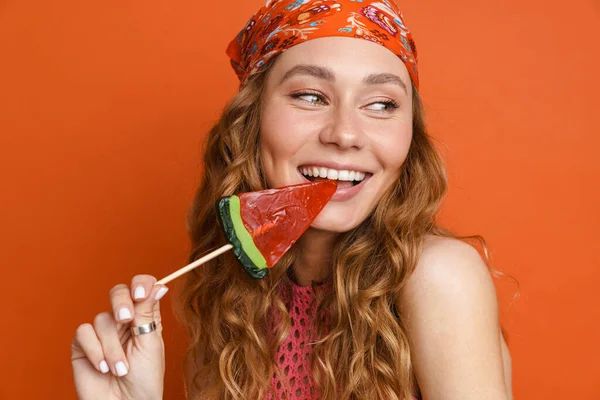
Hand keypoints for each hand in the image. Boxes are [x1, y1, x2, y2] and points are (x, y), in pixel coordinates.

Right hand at [71, 275, 167, 399]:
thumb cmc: (144, 380)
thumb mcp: (150, 344)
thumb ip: (148, 314)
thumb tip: (158, 286)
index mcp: (145, 317)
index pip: (142, 287)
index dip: (141, 284)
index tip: (141, 294)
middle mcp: (124, 321)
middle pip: (118, 292)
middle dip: (121, 302)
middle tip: (125, 319)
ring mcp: (103, 332)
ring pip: (102, 319)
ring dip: (112, 347)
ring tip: (120, 370)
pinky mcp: (83, 345)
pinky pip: (84, 332)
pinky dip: (95, 350)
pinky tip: (103, 367)